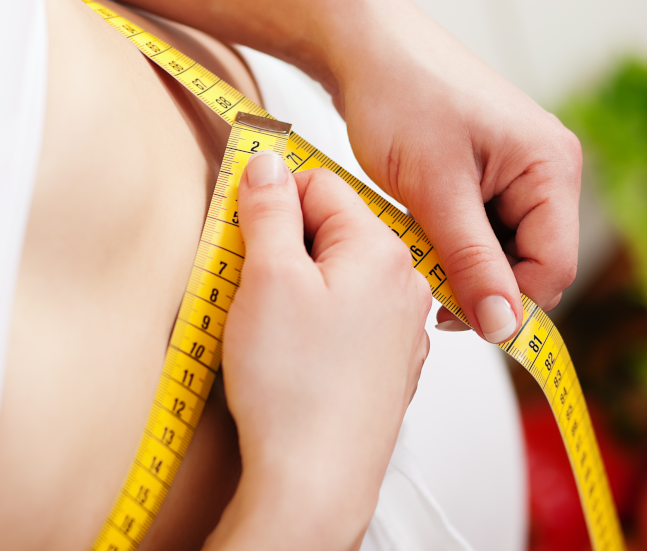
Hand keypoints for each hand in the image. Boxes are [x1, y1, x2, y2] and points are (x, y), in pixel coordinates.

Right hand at [205, 152, 430, 550]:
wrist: (316, 483)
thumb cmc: (296, 389)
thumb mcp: (267, 278)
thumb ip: (269, 209)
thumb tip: (269, 163)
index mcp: (381, 251)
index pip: (319, 183)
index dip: (271, 200)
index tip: (241, 224)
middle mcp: (405, 285)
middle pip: (331, 230)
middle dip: (283, 245)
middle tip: (248, 283)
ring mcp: (401, 329)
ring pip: (338, 276)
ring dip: (298, 285)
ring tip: (267, 325)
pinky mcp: (387, 367)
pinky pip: (347, 319)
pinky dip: (316, 323)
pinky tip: (292, 355)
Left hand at [330, 0, 581, 343]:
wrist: (360, 42)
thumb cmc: (398, 95)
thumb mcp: (434, 188)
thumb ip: (471, 260)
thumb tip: (505, 328)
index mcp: (552, 165)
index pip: (554, 267)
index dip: (508, 303)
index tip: (450, 315)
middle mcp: (547, 167)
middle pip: (531, 261)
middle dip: (481, 281)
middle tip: (423, 282)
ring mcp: (518, 167)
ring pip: (502, 248)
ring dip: (461, 261)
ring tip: (413, 248)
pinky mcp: (488, 168)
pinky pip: (482, 225)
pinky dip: (450, 239)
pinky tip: (415, 231)